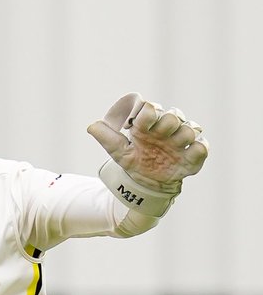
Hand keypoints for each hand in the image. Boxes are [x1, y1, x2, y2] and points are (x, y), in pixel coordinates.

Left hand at [88, 93, 207, 214]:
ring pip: (189, 129)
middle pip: (173, 116)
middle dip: (166, 123)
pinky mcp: (193, 156)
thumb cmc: (136, 162)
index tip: (136, 125)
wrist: (148, 185)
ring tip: (174, 145)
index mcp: (149, 125)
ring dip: (183, 134)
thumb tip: (91, 126)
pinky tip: (191, 152)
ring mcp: (181, 142)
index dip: (147, 113)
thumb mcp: (119, 152)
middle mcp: (167, 129)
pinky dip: (199, 148)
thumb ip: (108, 138)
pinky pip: (202, 147)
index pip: (150, 109)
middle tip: (157, 134)